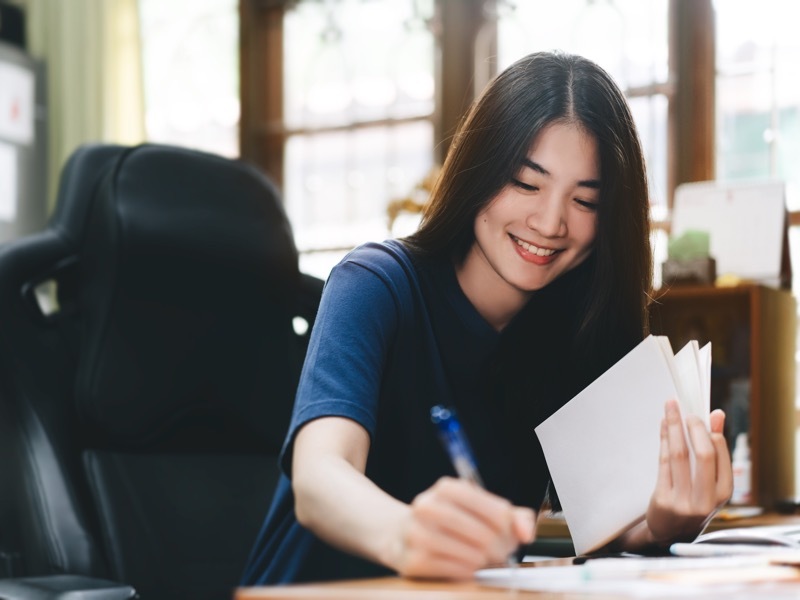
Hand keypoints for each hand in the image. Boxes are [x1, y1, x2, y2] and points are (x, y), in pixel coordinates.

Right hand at [392, 477, 534, 579]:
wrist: (403, 534)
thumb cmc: (450, 522)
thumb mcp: (480, 509)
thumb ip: (513, 517)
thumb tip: (527, 533)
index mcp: (446, 487)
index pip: (497, 511)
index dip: (510, 529)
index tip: (509, 536)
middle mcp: (427, 506)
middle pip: (485, 535)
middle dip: (499, 548)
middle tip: (498, 552)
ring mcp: (416, 533)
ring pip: (472, 555)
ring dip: (483, 561)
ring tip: (480, 558)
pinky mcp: (412, 560)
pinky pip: (456, 571)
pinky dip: (468, 572)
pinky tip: (465, 565)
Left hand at [645, 399, 732, 543]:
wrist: (670, 533)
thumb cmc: (693, 501)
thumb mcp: (710, 482)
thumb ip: (715, 449)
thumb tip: (717, 414)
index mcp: (723, 494)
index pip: (720, 456)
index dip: (711, 432)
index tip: (701, 414)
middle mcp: (706, 500)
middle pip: (703, 455)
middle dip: (694, 428)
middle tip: (686, 409)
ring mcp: (684, 502)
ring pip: (679, 456)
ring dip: (674, 427)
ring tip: (670, 407)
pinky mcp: (663, 500)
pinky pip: (663, 463)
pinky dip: (663, 440)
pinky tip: (663, 425)